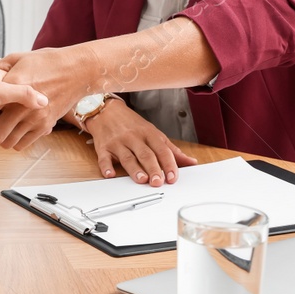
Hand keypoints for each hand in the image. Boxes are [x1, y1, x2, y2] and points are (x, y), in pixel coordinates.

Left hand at [0, 48, 86, 149]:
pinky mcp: (46, 125)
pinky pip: (24, 143)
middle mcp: (23, 104)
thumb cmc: (48, 61)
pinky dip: (14, 143)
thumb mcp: (19, 58)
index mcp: (12, 86)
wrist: (78, 70)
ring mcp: (35, 117)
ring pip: (8, 141)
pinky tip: (11, 134)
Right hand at [83, 99, 197, 185]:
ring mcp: (118, 142)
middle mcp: (134, 138)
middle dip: (153, 168)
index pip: (162, 150)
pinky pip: (104, 158)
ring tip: (142, 179)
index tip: (173, 177)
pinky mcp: (103, 147)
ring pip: (127, 157)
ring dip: (134, 169)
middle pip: (145, 154)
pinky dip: (106, 166)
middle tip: (158, 182)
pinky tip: (110, 174)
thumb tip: (191, 162)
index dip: (168, 164)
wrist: (107, 111)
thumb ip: (171, 150)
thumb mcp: (154, 133)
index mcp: (149, 134)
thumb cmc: (132, 125)